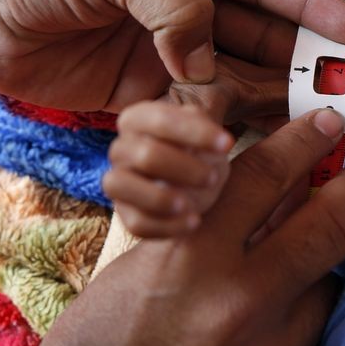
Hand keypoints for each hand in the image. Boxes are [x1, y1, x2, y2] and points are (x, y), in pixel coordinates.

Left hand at [0, 0, 344, 109]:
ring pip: (238, 76)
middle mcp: (193, 6)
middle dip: (303, 58)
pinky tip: (246, 136)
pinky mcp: (151, 94)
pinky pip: (199, 108)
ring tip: (312, 116)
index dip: (313, 4)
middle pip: (263, 34)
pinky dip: (221, 123)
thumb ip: (171, 4)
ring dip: (271, 95)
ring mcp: (175, 52)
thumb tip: (202, 62)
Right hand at [33, 109, 344, 345]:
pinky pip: (316, 322)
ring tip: (302, 251)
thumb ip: (223, 216)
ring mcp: (266, 343)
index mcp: (192, 252)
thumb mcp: (162, 251)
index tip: (326, 123)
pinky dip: (308, 301)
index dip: (304, 140)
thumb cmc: (118, 318)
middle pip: (329, 223)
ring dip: (324, 258)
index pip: (266, 174)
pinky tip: (288, 298)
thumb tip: (286, 177)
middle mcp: (236, 297)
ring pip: (331, 277)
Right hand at [104, 101, 234, 237]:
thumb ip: (207, 131)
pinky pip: (136, 222)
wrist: (194, 187)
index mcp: (138, 119)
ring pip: (120, 186)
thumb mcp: (206, 136)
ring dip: (159, 197)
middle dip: (184, 167)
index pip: (160, 119)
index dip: (195, 132)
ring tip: (191, 205)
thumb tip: (219, 141)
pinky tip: (194, 223)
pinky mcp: (125, 213)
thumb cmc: (200, 153)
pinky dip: (166, 226)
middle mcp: (121, 148)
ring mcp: (117, 181)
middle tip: (213, 177)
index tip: (228, 144)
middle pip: (145, 155)